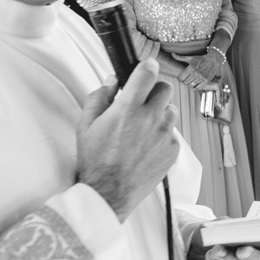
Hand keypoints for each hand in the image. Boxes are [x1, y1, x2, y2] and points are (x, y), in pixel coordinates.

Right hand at [75, 58, 178, 220]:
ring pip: (171, 110)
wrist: (109, 192)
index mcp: (128, 109)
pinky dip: (162, 135)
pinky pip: (172, 133)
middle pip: (165, 88)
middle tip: (141, 101)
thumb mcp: (86, 125)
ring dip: (159, 113)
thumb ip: (99, 97)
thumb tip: (112, 81)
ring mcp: (165, 134)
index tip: (145, 67)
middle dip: (153, 91)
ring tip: (141, 128)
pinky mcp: (173, 149)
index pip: (147, 73)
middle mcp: (151, 119)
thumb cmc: (95, 161)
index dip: (146, 67)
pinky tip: (146, 146)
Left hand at [177, 59, 211, 90]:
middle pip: (186, 82)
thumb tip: (172, 54)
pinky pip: (198, 88)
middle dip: (185, 81)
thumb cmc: (200, 58)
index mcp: (191, 68)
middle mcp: (196, 73)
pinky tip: (196, 84)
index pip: (181, 78)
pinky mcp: (207, 80)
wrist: (213, 59)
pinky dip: (196, 88)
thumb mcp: (190, 58)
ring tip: (191, 81)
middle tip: (186, 80)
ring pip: (191, 85)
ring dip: (190, 84)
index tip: (182, 77)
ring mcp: (201, 77)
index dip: (180, 78)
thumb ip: (180, 57)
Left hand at [186, 230, 259, 259]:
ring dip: (230, 259)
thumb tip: (242, 229)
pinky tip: (210, 255)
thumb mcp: (222, 223)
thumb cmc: (210, 232)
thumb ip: (234, 225)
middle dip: (254, 256)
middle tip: (243, 249)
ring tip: (217, 249)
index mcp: (257, 243)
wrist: (188, 243)